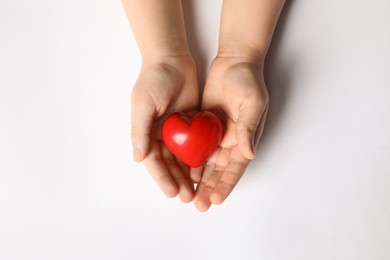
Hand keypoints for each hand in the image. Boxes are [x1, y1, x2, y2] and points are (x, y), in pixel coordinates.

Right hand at [131, 55, 198, 202]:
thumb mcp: (143, 105)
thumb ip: (140, 132)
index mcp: (146, 133)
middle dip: (177, 181)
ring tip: (197, 190)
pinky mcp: (191, 124)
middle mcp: (160, 135)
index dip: (162, 178)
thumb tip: (137, 158)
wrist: (172, 59)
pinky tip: (205, 170)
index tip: (172, 192)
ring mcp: (177, 130)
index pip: (154, 162)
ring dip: (188, 174)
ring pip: (183, 158)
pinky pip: (195, 145)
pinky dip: (198, 158)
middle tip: (188, 197)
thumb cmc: (154, 80)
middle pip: (169, 164)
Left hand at [193, 56, 268, 210]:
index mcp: (244, 139)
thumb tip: (249, 153)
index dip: (226, 184)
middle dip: (210, 188)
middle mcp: (230, 141)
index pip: (235, 168)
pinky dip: (190, 161)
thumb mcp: (252, 103)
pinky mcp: (203, 126)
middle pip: (219, 171)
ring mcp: (216, 135)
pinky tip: (182, 172)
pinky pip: (196, 147)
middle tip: (199, 205)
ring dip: (199, 180)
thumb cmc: (248, 81)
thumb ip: (249, 128)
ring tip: (189, 195)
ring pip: (206, 163)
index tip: (215, 199)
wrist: (233, 62)